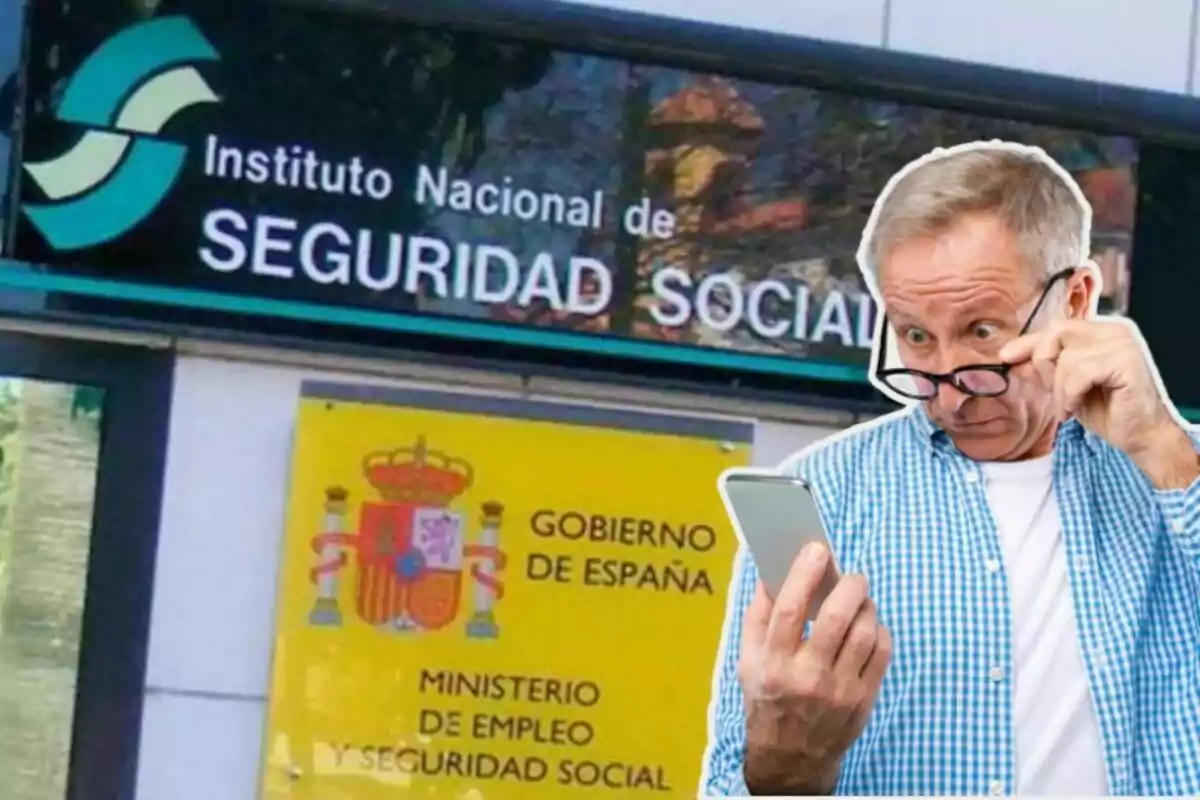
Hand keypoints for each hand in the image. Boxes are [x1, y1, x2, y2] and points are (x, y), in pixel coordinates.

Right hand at [738, 543, 890, 794]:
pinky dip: (880, 631)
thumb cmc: (767, 701)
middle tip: (851, 576)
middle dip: (849, 586)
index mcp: (772, 664)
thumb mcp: (747, 661)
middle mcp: (807, 677)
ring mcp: (840, 691)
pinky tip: (869, 626)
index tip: (817, 550)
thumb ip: (758, 617)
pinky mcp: (864, 700)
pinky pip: (882, 654)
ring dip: (867, 606)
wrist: (791, 758)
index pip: (789, 610)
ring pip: (865, 633)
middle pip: (835, 618)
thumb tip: (770, 573)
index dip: (804, 574)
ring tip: (860, 599)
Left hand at [999, 318, 1197, 486]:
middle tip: (1049, 390)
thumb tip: (1010, 357)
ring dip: (1059, 389)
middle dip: (1044, 364)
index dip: (1028, 342)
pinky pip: (1081, 372)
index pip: (1056, 327)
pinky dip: (1071, 393)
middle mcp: (1114, 330)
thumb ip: (1044, 368)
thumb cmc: (1106, 410)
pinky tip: (1076, 408)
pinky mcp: (1127, 362)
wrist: (1140, 436)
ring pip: (1067, 357)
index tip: (1005, 357)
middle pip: (1058, 332)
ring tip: (1067, 407)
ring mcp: (1123, 344)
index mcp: (1100, 331)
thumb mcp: (1065, 386)